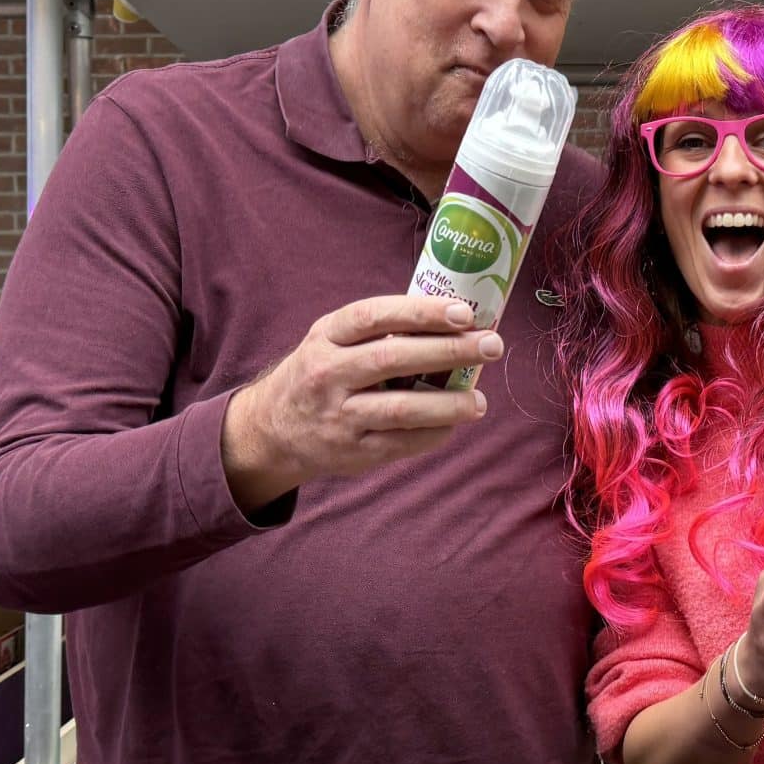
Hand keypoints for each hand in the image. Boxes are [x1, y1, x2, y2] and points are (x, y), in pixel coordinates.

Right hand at [220, 295, 503, 510]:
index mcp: (326, 336)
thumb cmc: (320, 373)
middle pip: (394, 359)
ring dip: (448, 404)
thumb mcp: (331, 340)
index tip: (463, 312)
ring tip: (479, 400)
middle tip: (491, 345)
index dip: (421, 312)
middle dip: (449, 351)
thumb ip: (379, 329)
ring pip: (401, 409)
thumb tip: (453, 319)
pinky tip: (455, 423)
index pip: (375, 315)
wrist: (272, 429)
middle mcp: (328, 374)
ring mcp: (338, 416)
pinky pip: (401, 443)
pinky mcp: (350, 451)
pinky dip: (433, 433)